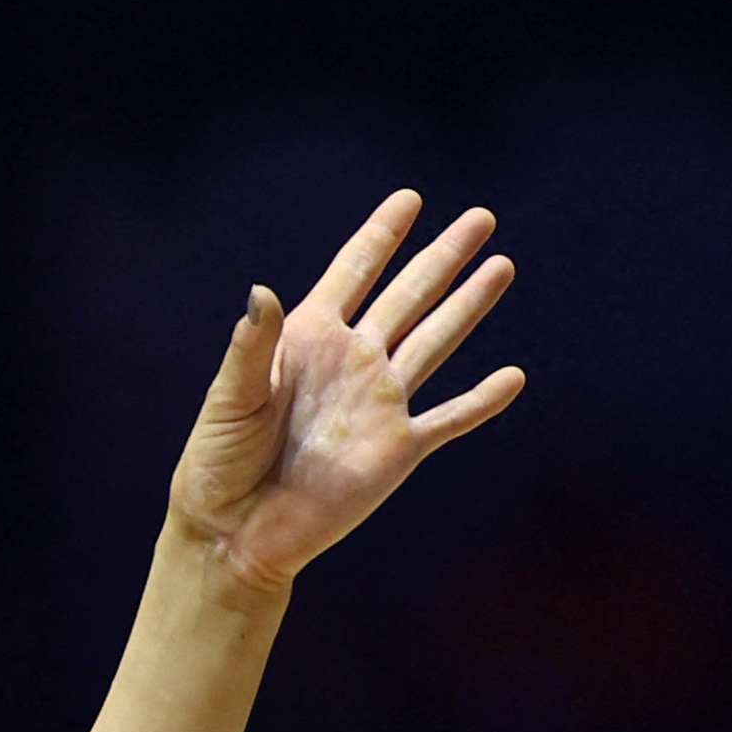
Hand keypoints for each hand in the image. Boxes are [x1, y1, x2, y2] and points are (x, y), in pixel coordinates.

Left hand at [170, 190, 523, 592]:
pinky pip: (449, 419)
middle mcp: (351, 362)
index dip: (380, 237)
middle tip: (480, 217)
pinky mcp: (397, 450)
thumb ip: (252, 347)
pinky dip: (481, 401)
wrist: (235, 532)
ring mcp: (378, 403)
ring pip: (436, 342)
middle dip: (442, 257)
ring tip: (501, 266)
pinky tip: (513, 378)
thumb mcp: (229, 398)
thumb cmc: (218, 463)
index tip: (409, 199)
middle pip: (408, 296)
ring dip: (469, 306)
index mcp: (307, 339)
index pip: (353, 273)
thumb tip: (261, 292)